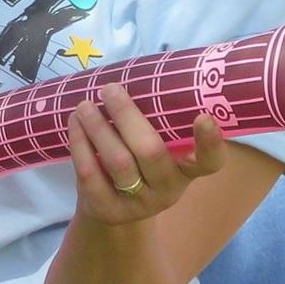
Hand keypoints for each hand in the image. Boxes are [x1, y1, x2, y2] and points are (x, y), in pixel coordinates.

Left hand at [64, 82, 226, 226]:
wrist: (113, 207)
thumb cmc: (140, 163)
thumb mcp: (158, 147)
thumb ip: (157, 121)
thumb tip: (140, 74)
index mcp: (187, 169)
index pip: (209, 161)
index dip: (210, 142)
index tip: (204, 116)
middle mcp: (167, 189)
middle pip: (151, 152)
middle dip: (127, 116)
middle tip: (109, 89)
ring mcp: (137, 204)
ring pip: (118, 163)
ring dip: (99, 128)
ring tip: (84, 105)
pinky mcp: (107, 209)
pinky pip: (91, 174)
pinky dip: (80, 145)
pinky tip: (74, 124)